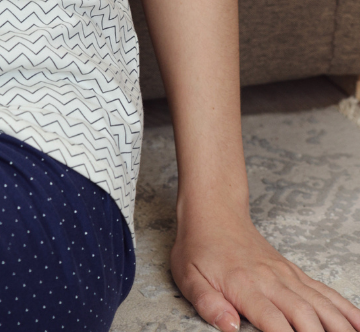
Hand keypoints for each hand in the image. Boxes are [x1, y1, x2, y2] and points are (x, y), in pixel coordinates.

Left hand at [173, 210, 359, 330]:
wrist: (214, 212)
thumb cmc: (199, 247)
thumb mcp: (188, 276)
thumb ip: (207, 303)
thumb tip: (229, 327)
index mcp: (245, 286)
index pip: (274, 323)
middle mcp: (273, 281)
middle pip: (306, 317)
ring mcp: (288, 276)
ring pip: (322, 306)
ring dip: (340, 328)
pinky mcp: (295, 273)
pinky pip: (326, 292)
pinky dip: (346, 310)